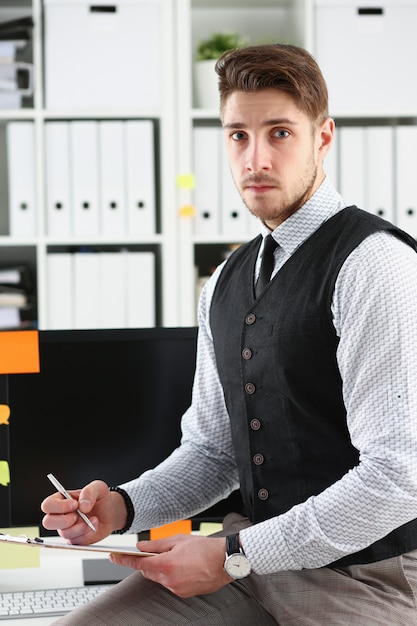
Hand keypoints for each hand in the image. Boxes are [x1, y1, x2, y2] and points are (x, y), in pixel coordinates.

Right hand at [41, 480, 124, 544]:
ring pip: (64, 533)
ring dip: (80, 527)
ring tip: (93, 520)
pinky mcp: (74, 539)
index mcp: (62, 500)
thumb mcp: (98, 488)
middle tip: (77, 516)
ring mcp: (66, 528)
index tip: (74, 504)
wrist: (110, 512)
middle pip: (48, 522)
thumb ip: (89, 492)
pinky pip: (75, 542)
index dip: (58, 506)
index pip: (47, 505)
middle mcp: (61, 515)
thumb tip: (82, 505)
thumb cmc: (101, 498)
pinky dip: (87, 535)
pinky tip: (94, 526)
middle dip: (63, 520)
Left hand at [110, 533, 231, 597]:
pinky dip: (171, 575)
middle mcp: (169, 580)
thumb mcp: (178, 540)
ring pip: (159, 578)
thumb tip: (141, 547)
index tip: (112, 557)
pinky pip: (170, 583)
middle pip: (148, 571)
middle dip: (148, 561)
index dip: (123, 560)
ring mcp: (176, 589)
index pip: (138, 563)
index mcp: (166, 565)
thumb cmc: (204, 548)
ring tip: (177, 557)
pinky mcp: (183, 593)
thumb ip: (156, 544)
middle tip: (156, 551)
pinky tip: (183, 566)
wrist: (225, 561)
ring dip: (161, 568)